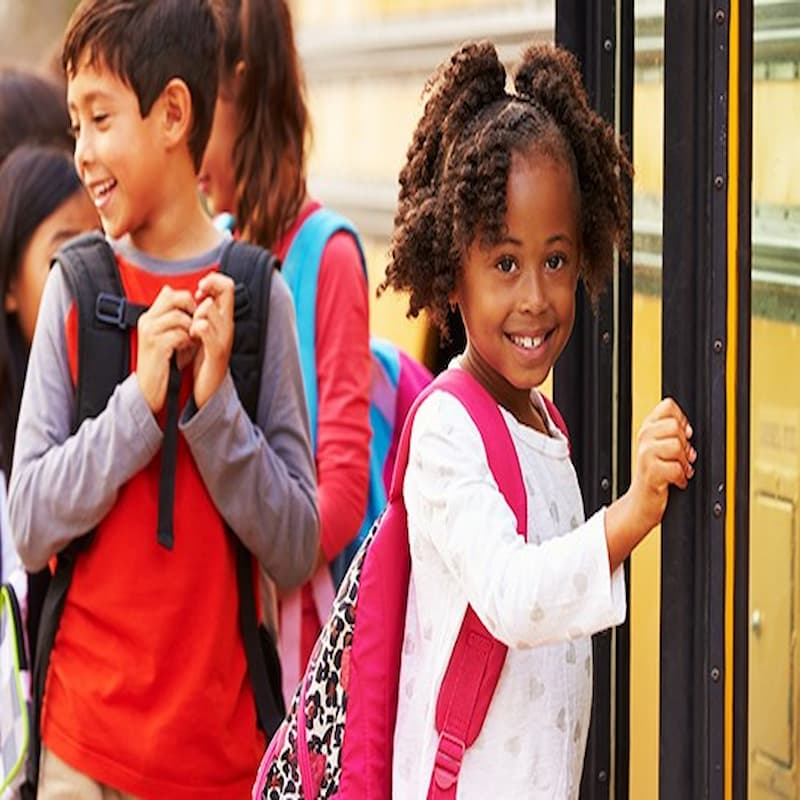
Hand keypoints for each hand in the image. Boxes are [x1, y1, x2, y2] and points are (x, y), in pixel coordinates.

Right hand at [135, 286, 195, 412]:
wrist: (148, 387)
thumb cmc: (161, 362)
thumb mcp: (165, 336)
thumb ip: (172, 320)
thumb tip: (185, 304)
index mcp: (150, 316)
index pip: (170, 293)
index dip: (187, 301)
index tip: (194, 316)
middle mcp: (148, 320)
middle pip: (176, 298)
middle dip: (191, 311)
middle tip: (194, 327)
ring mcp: (150, 332)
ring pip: (180, 317)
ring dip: (191, 330)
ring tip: (189, 342)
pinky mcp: (156, 345)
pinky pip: (180, 334)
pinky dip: (187, 342)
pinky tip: (184, 350)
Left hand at [190, 272, 234, 408]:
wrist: (208, 389)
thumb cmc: (204, 361)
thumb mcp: (204, 333)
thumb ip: (203, 314)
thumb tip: (197, 293)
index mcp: (224, 319)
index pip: (228, 286)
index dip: (214, 280)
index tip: (199, 288)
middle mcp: (228, 325)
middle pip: (226, 290)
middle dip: (208, 287)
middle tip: (196, 296)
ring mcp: (224, 338)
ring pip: (210, 309)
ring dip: (196, 312)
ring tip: (190, 325)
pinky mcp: (216, 351)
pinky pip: (206, 330)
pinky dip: (196, 328)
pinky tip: (190, 335)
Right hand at [605, 397, 695, 570]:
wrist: (641, 503)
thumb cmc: (655, 476)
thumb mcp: (660, 449)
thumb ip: (672, 433)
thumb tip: (688, 429)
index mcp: (647, 428)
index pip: (668, 406)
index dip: (680, 420)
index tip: (680, 436)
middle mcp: (644, 438)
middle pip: (675, 426)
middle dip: (684, 445)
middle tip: (679, 458)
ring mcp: (645, 454)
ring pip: (677, 445)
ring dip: (683, 463)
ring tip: (678, 470)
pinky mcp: (651, 472)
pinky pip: (677, 468)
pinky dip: (681, 478)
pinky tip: (675, 481)